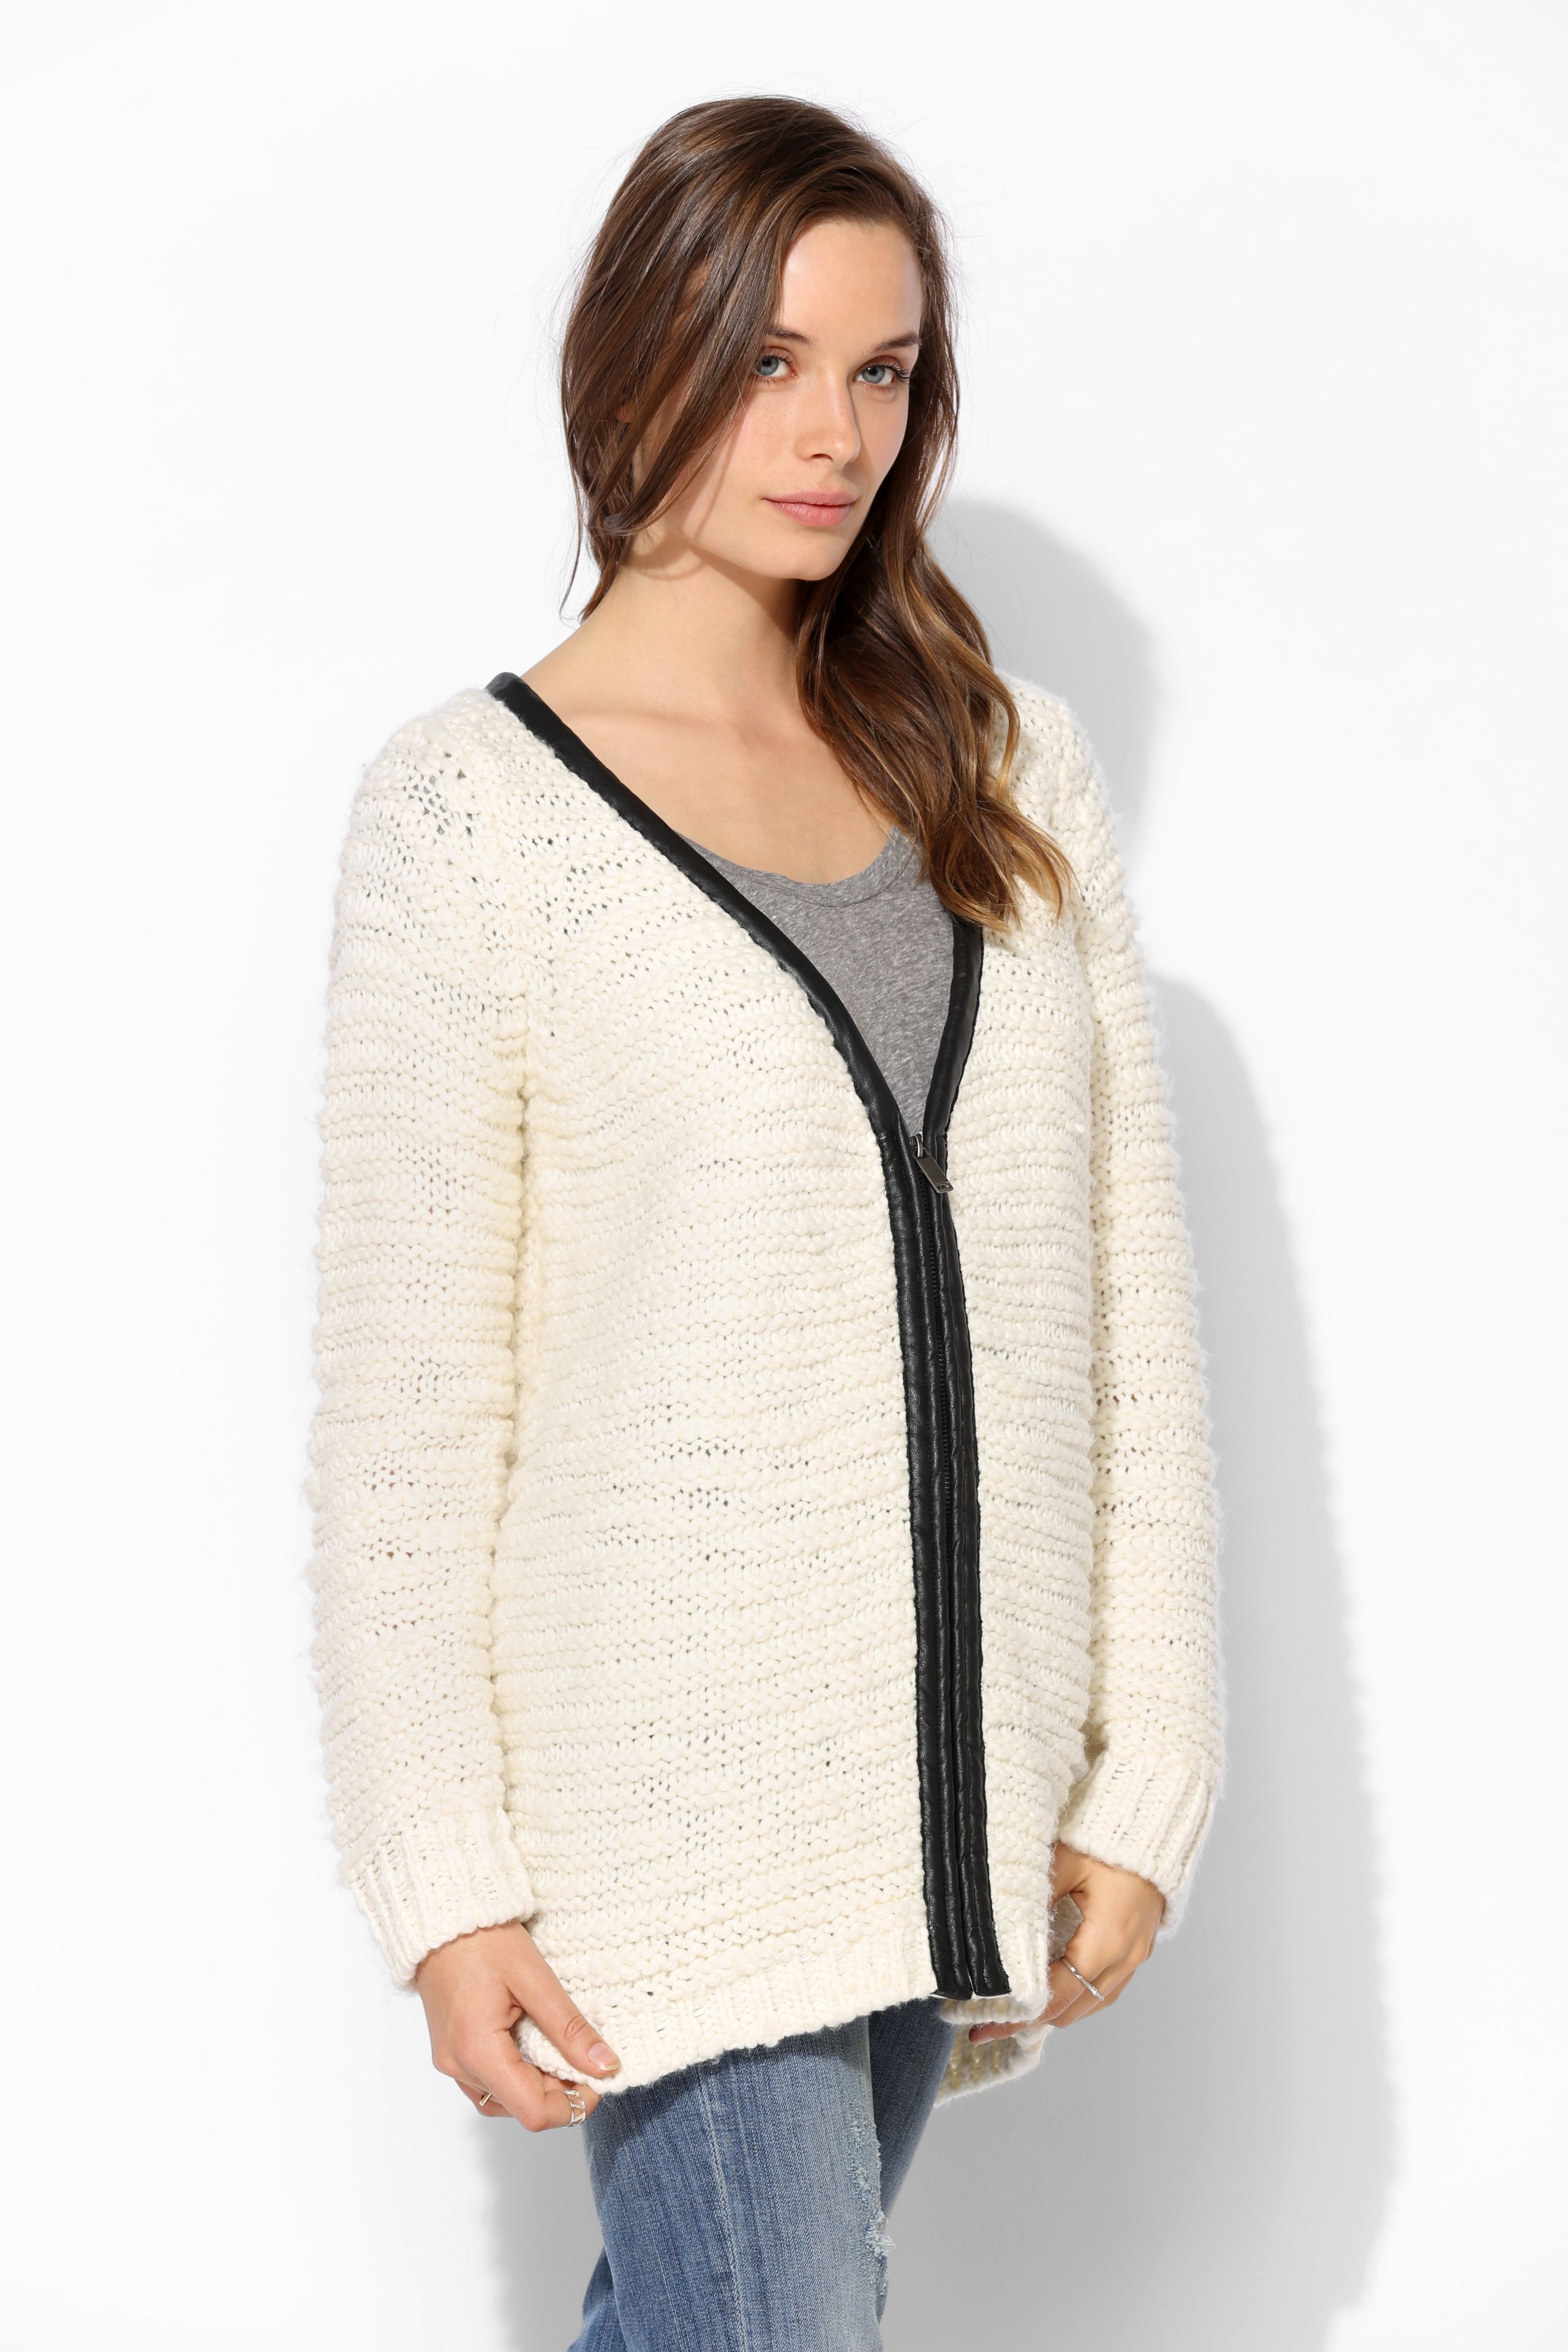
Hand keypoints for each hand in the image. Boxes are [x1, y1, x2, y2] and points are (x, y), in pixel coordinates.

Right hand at [414, 1920, 620, 2127]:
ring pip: (501, 2099)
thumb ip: (570, 2029)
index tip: (598, 2081)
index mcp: (478, 2052)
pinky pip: (485, 2081)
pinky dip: (515, 2076)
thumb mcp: (536, 1980)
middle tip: (583, 2058)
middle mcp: (458, 2066)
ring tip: (560, 2052)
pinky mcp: (449, 2050)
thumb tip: (604, 2066)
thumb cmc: (485, 1940)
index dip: (573, 2106)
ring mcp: (449, 2060)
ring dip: (536, 2087)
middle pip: (517, 2107)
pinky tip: (534, 2048)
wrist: (443, 1918)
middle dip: (557, 2093)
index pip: (532, 2111)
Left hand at [967, 1845, 1164, 2044]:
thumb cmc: (1108, 1840)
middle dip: (1033, 2019)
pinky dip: (1079, 1996)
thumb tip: (999, 1932)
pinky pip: (1106, 1989)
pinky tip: (1056, 1990)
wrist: (1155, 1827)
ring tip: (1018, 2010)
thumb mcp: (1062, 1862)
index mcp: (1105, 1940)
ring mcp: (1135, 1957)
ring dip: (1058, 2011)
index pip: (1057, 1994)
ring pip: (1091, 2004)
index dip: (1020, 2015)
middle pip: (1073, 2010)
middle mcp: (1124, 1957)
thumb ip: (1032, 1899)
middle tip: (993, 2021)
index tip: (987, 2027)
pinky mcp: (1138, 1951)